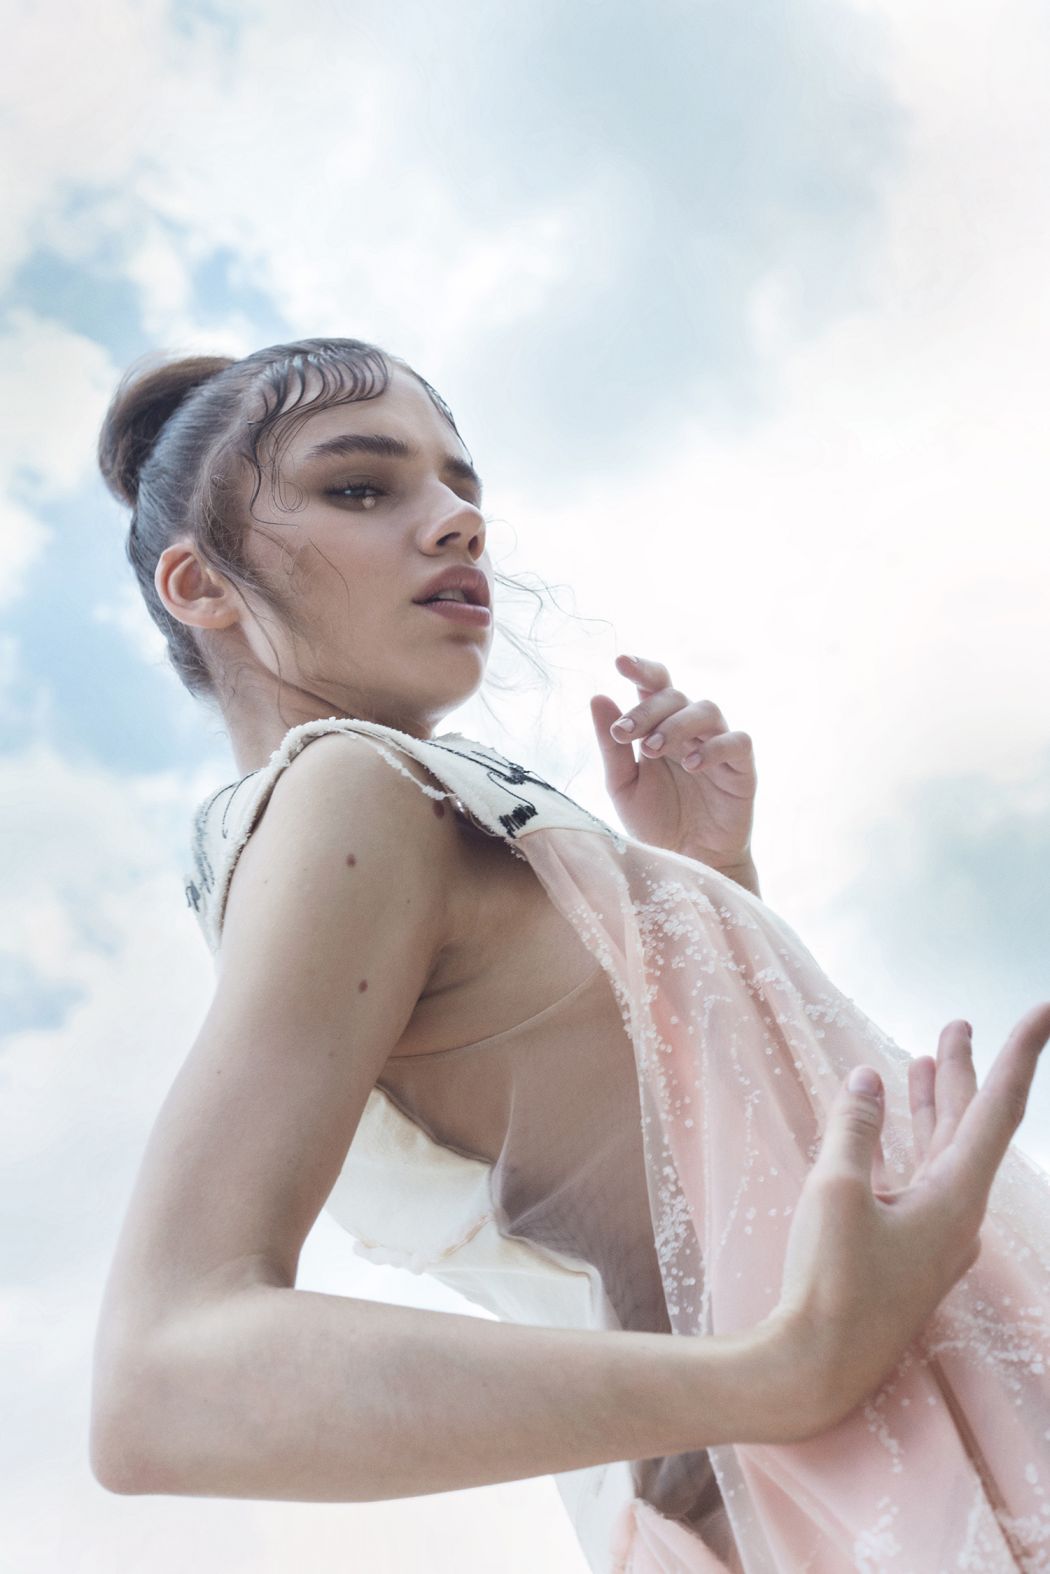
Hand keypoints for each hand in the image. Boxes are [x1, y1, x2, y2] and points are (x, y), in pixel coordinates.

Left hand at [589, 654, 756, 868]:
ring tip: (653, 750)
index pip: (655, 685)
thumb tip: (598, 697)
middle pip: (676, 695)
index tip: (620, 662)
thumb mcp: (623, 785)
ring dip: (677, 725)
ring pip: (707, 709)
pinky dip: (714, 748)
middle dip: (647, 710)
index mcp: (659, 727)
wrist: (686, 864)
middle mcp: (690, 730)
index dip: (642, 668)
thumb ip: (612, 746)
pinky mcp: (741, 769)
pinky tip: (691, 765)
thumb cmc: (654, 822)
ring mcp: (718, 745)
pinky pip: (737, 741)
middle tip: (625, 734)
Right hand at [766, 1003, 1049, 1437]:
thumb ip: (856, 1128)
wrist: (815, 1368)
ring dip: (933, 1105)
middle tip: (958, 1025)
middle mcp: (957, 1216)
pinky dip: (907, 1142)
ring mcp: (933, 1238)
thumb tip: (867, 1080)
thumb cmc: (829, 1283)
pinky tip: (887, 1127)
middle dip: (965, 1072)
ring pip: (942, 1154)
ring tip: (924, 1059)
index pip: (997, 1110)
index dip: (1019, 1056)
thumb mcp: (836, 1191)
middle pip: (970, 1127)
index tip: (1042, 1011)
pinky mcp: (906, 1253)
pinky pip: (918, 1179)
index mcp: (957, 1198)